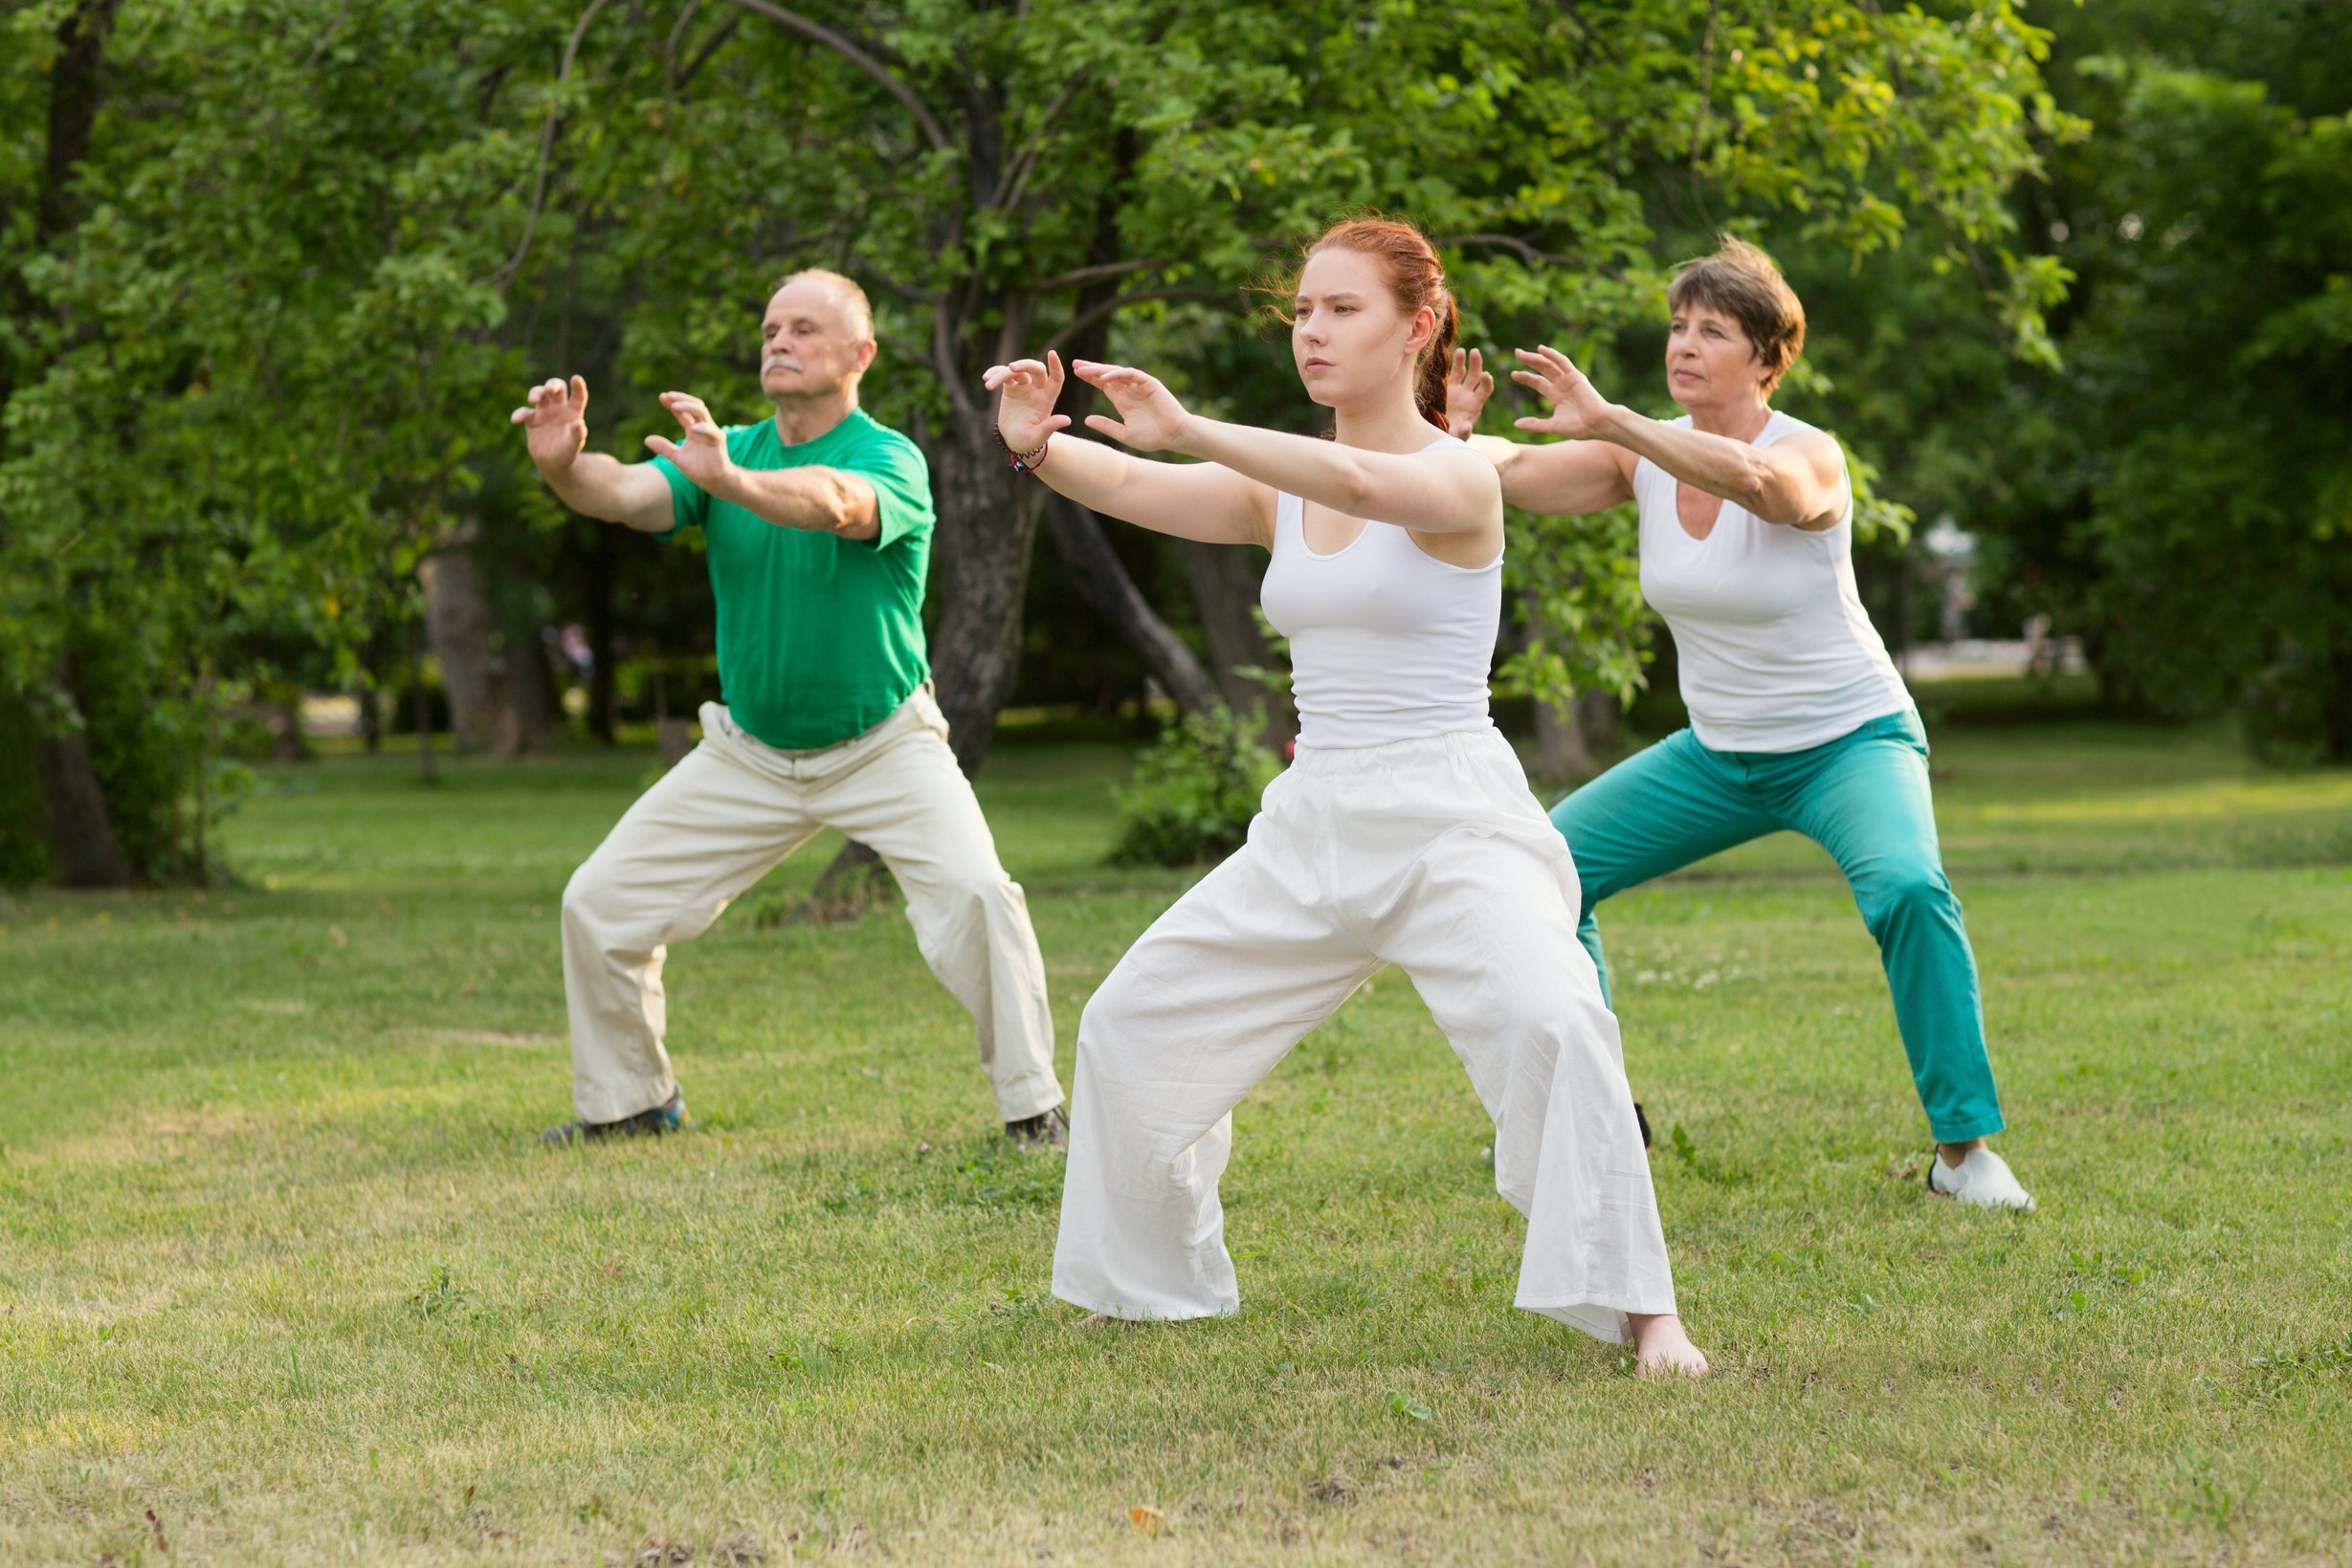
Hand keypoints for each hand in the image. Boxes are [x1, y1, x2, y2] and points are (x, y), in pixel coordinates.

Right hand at [510, 375, 589, 472]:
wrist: (553, 463)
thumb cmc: (567, 451)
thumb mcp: (574, 444)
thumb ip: (577, 434)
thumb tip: (579, 423)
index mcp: (573, 411)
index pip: (577, 396)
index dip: (578, 387)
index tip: (576, 379)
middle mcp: (559, 408)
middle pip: (556, 389)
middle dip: (552, 385)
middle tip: (549, 389)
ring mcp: (544, 412)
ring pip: (539, 394)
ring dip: (536, 393)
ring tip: (533, 400)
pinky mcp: (531, 420)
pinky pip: (524, 412)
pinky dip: (519, 414)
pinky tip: (516, 419)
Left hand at [643, 391, 732, 490]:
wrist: (714, 482)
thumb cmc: (699, 469)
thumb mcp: (677, 457)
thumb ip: (664, 448)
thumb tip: (646, 439)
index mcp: (693, 430)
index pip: (683, 412)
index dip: (673, 403)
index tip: (662, 397)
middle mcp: (703, 428)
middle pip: (694, 406)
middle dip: (681, 399)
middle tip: (668, 396)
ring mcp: (711, 432)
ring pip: (702, 412)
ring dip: (689, 407)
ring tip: (675, 406)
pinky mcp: (718, 441)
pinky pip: (711, 431)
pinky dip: (703, 428)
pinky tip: (692, 427)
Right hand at [981, 351, 1072, 453]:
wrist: (1014, 442)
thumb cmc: (1029, 441)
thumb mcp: (1038, 436)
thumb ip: (1050, 427)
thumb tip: (1067, 420)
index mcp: (1047, 399)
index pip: (1056, 378)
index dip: (1056, 366)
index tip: (1052, 353)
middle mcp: (1037, 390)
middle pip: (1035, 369)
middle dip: (1024, 365)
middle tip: (1011, 368)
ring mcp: (1024, 387)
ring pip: (1016, 371)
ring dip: (1001, 374)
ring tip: (988, 384)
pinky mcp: (1010, 388)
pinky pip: (1003, 375)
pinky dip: (995, 374)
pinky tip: (986, 378)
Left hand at [1070, 359, 1194, 452]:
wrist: (1174, 435)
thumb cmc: (1153, 437)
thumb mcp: (1124, 433)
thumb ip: (1106, 426)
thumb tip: (1086, 419)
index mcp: (1123, 401)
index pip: (1103, 385)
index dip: (1090, 378)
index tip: (1075, 374)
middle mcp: (1130, 390)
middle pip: (1107, 375)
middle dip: (1091, 369)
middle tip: (1075, 364)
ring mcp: (1139, 385)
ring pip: (1116, 372)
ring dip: (1101, 369)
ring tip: (1085, 368)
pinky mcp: (1149, 382)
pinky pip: (1130, 374)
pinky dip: (1117, 374)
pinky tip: (1104, 378)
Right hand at [1444, 347, 1492, 437]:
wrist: (1441, 435)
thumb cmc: (1452, 438)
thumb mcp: (1458, 437)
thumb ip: (1463, 432)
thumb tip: (1467, 425)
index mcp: (1475, 405)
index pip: (1486, 390)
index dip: (1487, 382)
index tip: (1486, 375)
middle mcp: (1469, 395)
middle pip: (1476, 376)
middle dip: (1477, 364)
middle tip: (1475, 353)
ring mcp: (1458, 390)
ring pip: (1463, 372)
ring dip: (1463, 361)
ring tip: (1461, 351)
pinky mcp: (1447, 388)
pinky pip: (1451, 374)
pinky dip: (1452, 365)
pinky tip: (1449, 354)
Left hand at [1510, 346, 1616, 439]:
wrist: (1597, 424)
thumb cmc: (1579, 427)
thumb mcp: (1552, 426)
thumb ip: (1535, 424)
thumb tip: (1515, 424)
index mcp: (1556, 396)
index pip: (1538, 382)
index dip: (1526, 377)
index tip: (1513, 374)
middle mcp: (1562, 385)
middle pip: (1542, 369)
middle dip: (1529, 361)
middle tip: (1516, 353)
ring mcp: (1569, 379)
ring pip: (1549, 364)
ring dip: (1536, 357)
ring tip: (1522, 353)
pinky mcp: (1576, 376)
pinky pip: (1562, 362)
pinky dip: (1552, 355)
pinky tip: (1541, 349)